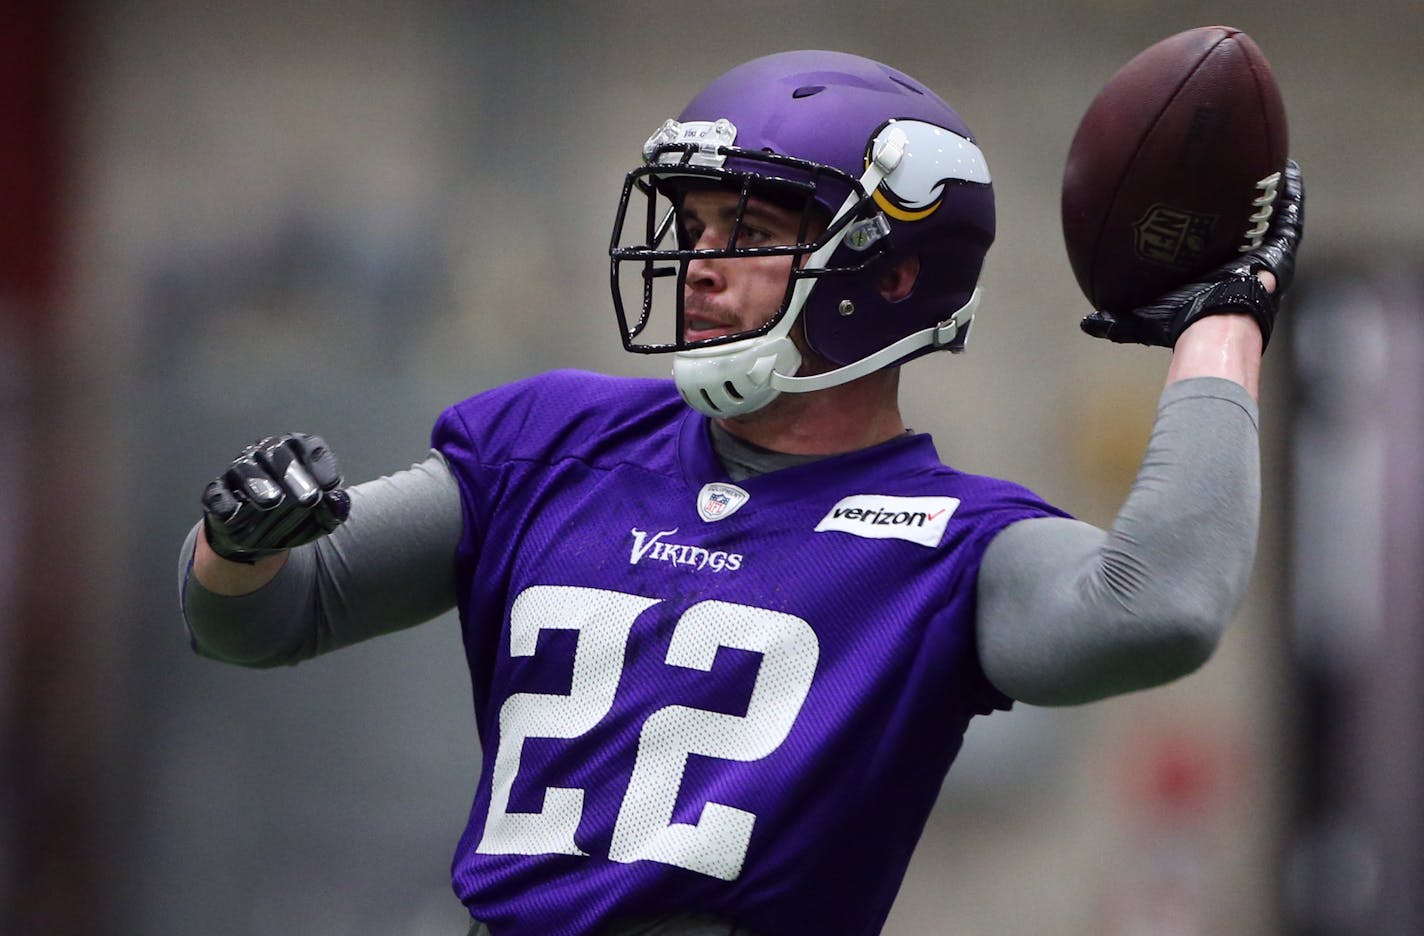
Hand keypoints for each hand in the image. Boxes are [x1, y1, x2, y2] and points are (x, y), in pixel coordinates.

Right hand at [201, 433, 350, 562]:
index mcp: (295, 453)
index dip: (321, 464)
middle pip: (278, 454)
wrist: (262, 538)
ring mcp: (239, 472)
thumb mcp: (320, 517)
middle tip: (310, 499)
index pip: (309, 447)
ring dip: (259, 483)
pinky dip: (225, 503)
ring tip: (273, 502)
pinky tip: (233, 514)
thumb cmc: (295, 516)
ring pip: (245, 469)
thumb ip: (333, 510)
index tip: (332, 485)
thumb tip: (339, 503)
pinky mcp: (218, 492)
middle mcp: (266, 455)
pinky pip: (218, 494)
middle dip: (294, 475)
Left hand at [1082, 158, 1304, 348]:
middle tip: (1236, 177)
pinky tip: (1291, 169)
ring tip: (1271, 164)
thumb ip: (1114, 321)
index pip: (1211, 247)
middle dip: (1241, 206)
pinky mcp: (1281, 249)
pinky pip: (1290, 216)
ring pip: (1269, 216)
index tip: (1201, 210)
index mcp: (1212, 275)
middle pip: (1242, 226)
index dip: (1209, 229)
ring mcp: (1263, 253)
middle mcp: (1239, 262)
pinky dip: (1292, 193)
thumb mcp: (1142, 319)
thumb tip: (1086, 323)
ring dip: (1270, 192)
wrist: (1213, 321)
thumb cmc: (1181, 323)